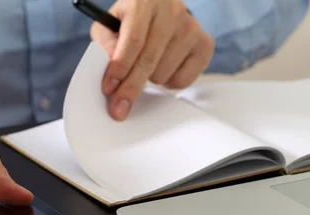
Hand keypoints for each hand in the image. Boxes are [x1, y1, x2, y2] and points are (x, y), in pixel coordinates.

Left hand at [91, 0, 214, 119]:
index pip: (133, 41)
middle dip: (131, 88)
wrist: (161, 9)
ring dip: (149, 79)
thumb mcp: (109, 24)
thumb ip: (105, 44)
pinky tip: (164, 67)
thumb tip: (111, 69)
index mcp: (144, 2)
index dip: (120, 68)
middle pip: (149, 60)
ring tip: (147, 65)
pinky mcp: (204, 45)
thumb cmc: (131, 20)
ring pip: (163, 72)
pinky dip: (168, 82)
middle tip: (118, 109)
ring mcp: (191, 27)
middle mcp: (172, 11)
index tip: (109, 89)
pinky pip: (183, 80)